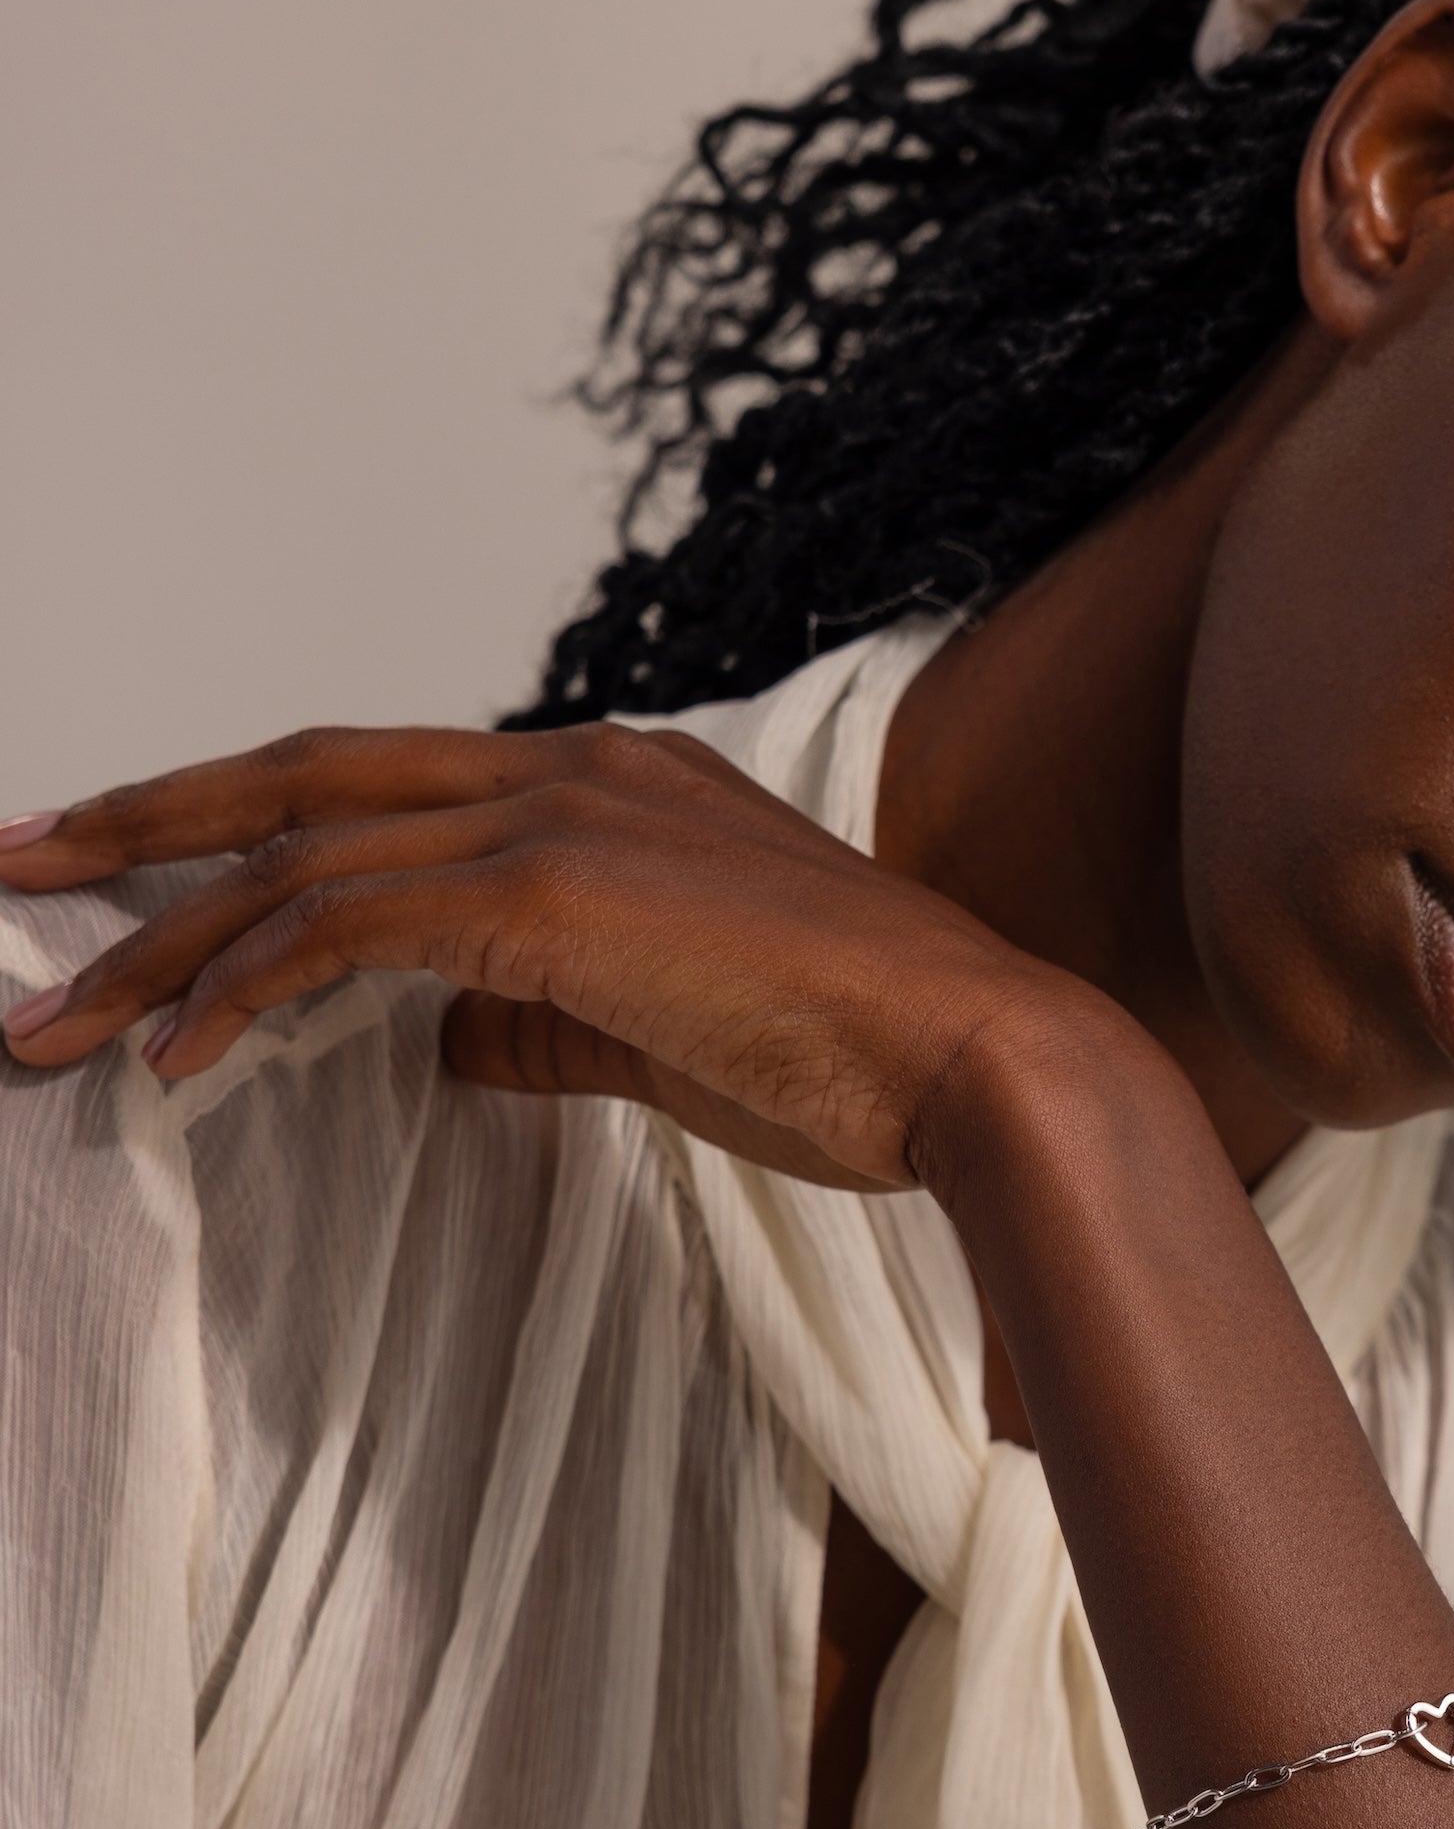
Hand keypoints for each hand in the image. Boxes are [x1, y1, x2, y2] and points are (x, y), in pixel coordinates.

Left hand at [0, 722, 1090, 1188]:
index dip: (257, 826)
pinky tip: (181, 1058)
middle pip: (307, 774)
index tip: (155, 879)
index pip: (391, 786)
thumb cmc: (866, 1057)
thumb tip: (438, 1042)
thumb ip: (546, 1019)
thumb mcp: (676, 1033)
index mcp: (614, 785)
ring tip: (54, 1021)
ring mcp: (564, 820)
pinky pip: (347, 930)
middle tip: (19, 866)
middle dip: (147, 825)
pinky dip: (247, 987)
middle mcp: (576, 770)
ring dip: (161, 939)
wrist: (981, 1059)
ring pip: (304, 857)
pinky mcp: (554, 897)